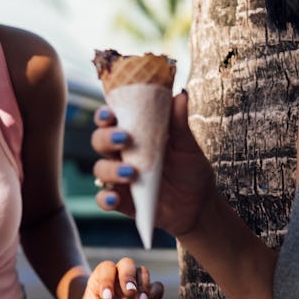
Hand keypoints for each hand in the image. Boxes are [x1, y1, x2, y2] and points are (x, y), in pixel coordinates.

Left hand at [74, 257, 163, 298]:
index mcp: (101, 278)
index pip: (106, 268)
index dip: (107, 281)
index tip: (107, 298)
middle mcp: (119, 278)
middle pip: (127, 263)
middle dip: (129, 276)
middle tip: (129, 292)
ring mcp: (134, 286)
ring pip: (143, 272)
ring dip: (144, 286)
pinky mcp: (145, 297)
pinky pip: (157, 287)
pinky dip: (155, 294)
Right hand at [91, 90, 214, 236]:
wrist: (199, 203)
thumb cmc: (190, 168)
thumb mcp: (187, 145)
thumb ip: (179, 122)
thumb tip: (181, 95)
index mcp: (134, 134)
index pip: (111, 120)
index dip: (104, 115)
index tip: (109, 113)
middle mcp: (122, 154)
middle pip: (99, 140)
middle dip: (106, 138)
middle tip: (123, 138)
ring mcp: (120, 178)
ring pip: (100, 169)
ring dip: (110, 169)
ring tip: (130, 172)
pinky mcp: (122, 201)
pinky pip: (103, 199)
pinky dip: (105, 199)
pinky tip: (115, 198)